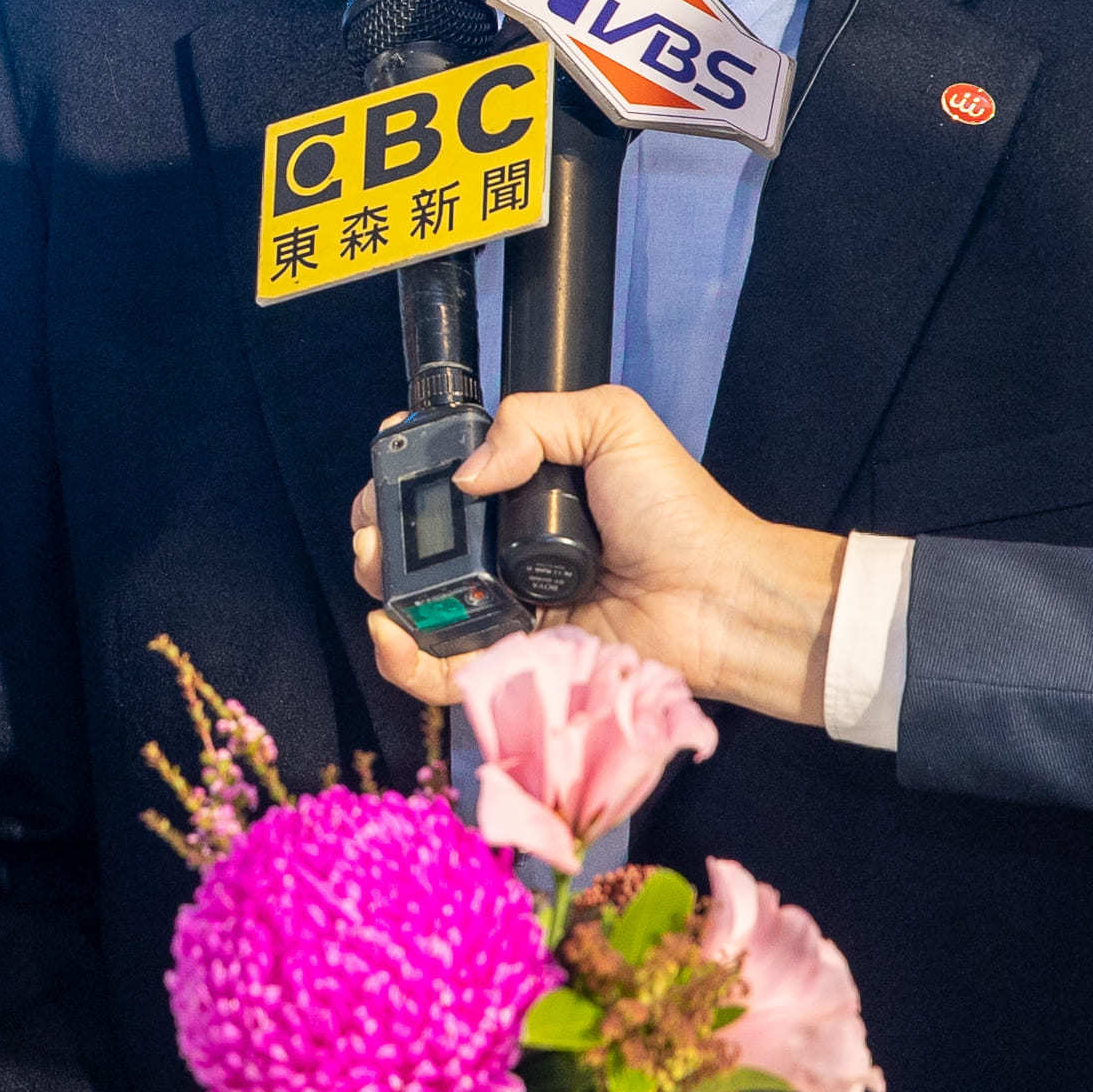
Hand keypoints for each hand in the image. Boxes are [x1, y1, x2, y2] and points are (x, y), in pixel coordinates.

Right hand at [342, 384, 847, 728]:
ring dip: (384, 597)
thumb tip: (466, 475)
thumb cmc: (677, 510)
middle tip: (372, 535)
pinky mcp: (516, 667)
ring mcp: (507, 613)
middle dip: (378, 540)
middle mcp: (505, 555)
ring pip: (420, 613)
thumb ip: (532, 420)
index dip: (403, 480)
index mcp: (523, 494)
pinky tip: (392, 633)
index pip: (442, 487)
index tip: (388, 470)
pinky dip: (408, 660)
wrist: (720, 595)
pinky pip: (448, 671)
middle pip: (417, 552)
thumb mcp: (611, 424)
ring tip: (377, 579)